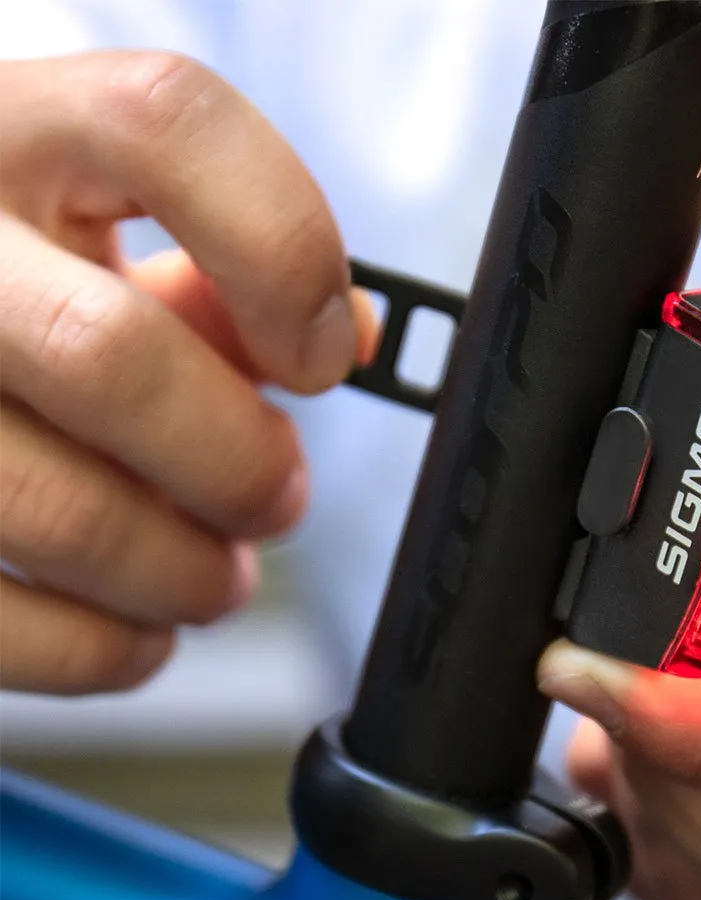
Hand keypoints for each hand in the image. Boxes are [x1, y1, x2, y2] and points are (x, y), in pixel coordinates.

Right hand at [0, 53, 376, 693]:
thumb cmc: (28, 284)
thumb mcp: (105, 233)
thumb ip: (228, 272)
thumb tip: (345, 335)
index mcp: (13, 137)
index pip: (168, 126)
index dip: (285, 250)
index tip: (322, 352)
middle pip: (109, 356)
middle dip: (238, 462)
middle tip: (276, 499)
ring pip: (60, 513)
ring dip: (182, 576)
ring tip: (214, 578)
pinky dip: (104, 650)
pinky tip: (138, 631)